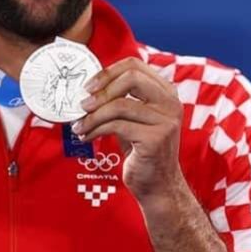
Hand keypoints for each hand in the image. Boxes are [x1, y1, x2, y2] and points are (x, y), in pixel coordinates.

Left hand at [73, 57, 186, 204]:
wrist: (158, 185)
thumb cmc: (142, 152)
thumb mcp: (134, 120)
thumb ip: (122, 101)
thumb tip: (89, 88)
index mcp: (166, 93)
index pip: (135, 66)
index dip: (108, 72)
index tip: (89, 87)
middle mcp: (170, 104)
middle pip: (131, 78)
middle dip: (101, 90)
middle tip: (83, 105)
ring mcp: (166, 121)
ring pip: (119, 105)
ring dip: (93, 116)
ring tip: (80, 126)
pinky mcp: (155, 139)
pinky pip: (116, 126)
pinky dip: (95, 130)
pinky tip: (87, 137)